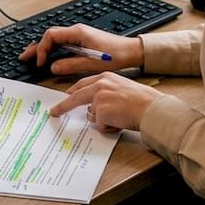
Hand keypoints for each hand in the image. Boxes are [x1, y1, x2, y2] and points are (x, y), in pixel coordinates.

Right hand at [19, 24, 143, 75]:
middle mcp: (76, 31)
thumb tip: (52, 67)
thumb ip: (70, 65)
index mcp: (78, 32)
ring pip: (55, 40)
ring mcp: (79, 36)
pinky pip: (62, 44)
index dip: (42, 48)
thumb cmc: (115, 55)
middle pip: (50, 37)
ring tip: (31, 57)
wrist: (130, 51)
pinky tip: (47, 57)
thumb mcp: (91, 63)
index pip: (51, 35)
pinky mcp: (82, 41)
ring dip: (43, 48)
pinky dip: (52, 50)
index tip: (41, 62)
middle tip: (24, 57)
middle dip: (36, 47)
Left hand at [48, 72, 162, 131]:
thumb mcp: (122, 88)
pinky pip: (100, 124)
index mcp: (105, 77)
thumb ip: (107, 93)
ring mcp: (99, 97)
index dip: (73, 92)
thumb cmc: (142, 100)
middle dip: (63, 106)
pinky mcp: (100, 110)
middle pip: (75, 96)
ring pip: (91, 114)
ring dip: (102, 120)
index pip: (83, 84)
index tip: (65, 96)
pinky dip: (108, 127)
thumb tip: (94, 106)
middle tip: (54, 112)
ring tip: (119, 118)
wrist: (151, 108)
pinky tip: (119, 122)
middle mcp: (100, 84)